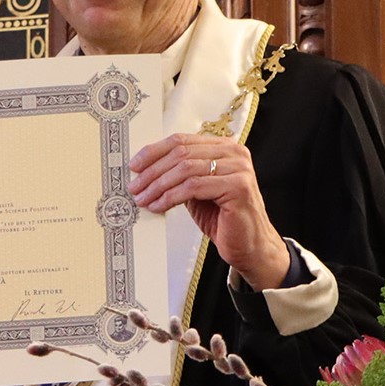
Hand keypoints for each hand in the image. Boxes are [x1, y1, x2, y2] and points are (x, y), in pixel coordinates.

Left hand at [128, 133, 289, 289]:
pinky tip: (159, 206)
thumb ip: (180, 174)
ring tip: (143, 198)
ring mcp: (238, 168)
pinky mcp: (238, 187)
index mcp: (223, 148)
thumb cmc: (223, 218)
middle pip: (182, 153)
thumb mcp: (197, 190)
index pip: (182, 140)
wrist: (249, 245)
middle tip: (135, 186)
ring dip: (158, 185)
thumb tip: (145, 170)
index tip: (135, 165)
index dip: (154, 151)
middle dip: (153, 170)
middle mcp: (233, 153)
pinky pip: (193, 187)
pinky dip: (171, 197)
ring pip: (185, 169)